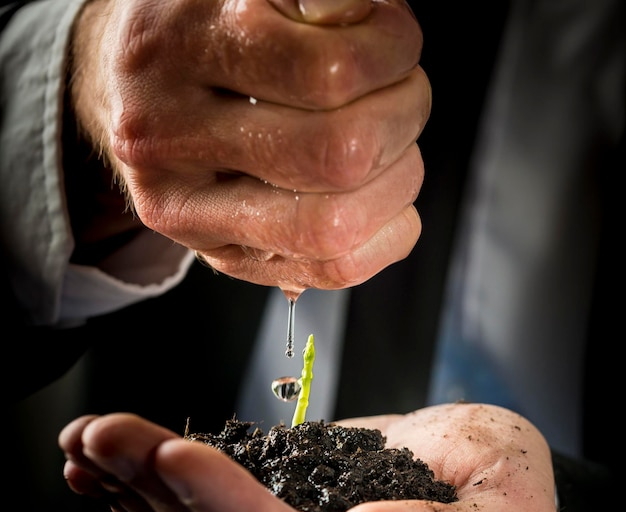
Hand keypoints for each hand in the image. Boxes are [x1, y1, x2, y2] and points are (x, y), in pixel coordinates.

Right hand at [68, 0, 428, 294]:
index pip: (327, 73)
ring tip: (388, 148)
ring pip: (333, 228)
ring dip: (397, 182)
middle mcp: (168, 137)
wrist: (136, 98)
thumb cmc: (208, 38)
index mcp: (180, 45)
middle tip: (401, 95)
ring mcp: (186, 213)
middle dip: (403, 118)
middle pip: (337, 156)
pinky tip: (376, 197)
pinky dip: (386, 235)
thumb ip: (319, 3)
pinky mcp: (218, 256)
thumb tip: (374, 31)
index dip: (392, 54)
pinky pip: (332, 271)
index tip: (395, 43)